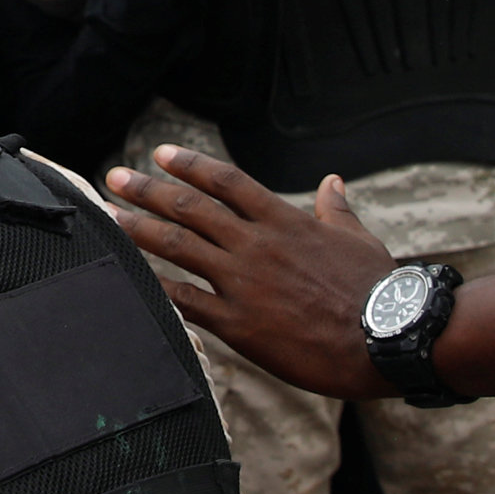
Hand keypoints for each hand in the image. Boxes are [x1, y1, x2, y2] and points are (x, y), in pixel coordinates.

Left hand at [105, 146, 392, 397]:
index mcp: (285, 221)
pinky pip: (186, 301)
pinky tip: (131, 280)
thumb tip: (331, 183)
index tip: (160, 154)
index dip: (190, 165)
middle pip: (190, 208)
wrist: (386, 338)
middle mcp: (257, 245)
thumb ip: (335, 209)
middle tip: (115, 178)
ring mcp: (244, 283)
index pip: (227, 182)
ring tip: (109, 218)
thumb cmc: (377, 289)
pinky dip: (156, 288)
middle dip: (147, 190)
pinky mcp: (239, 323)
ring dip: (138, 229)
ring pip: (179, 247)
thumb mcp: (357, 239)